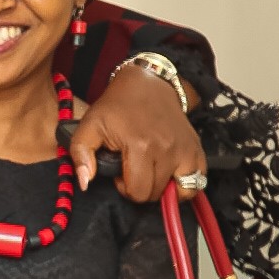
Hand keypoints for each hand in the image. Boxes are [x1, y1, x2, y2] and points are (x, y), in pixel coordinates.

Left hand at [70, 64, 205, 200]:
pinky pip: (198, 181)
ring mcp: (185, 150)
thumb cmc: (118, 106)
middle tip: (134, 168)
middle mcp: (167, 149)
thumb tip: (84, 183)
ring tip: (152, 172)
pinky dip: (185, 184)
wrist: (148, 84)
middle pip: (156, 194)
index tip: (120, 172)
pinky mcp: (197, 148)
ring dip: (164, 188)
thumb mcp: (89, 125)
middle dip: (141, 187)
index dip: (125, 188)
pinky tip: (170, 173)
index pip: (137, 192)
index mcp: (140, 146)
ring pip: (179, 192)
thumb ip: (80, 155)